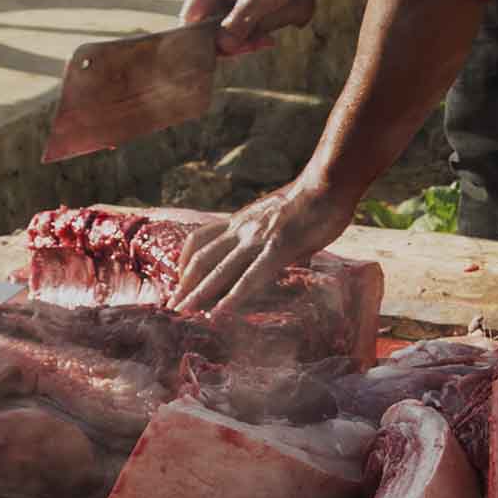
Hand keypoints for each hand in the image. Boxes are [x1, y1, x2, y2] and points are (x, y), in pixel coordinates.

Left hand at [174, 171, 358, 313]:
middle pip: (202, 258)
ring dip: (198, 293)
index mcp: (241, 221)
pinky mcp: (277, 249)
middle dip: (184, 284)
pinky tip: (220, 312)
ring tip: (183, 312)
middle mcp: (242, 229)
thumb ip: (266, 234)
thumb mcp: (275, 215)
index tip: (179, 281)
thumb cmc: (310, 200)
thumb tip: (272, 255)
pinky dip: (232, 297)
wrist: (326, 184)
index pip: (201, 240)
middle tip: (171, 305)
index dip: (185, 261)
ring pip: (218, 269)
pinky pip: (249, 277)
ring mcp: (257, 239)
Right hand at [183, 0, 323, 54]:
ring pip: (221, 28)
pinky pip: (233, 22)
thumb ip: (240, 22)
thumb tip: (225, 47)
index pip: (189, 22)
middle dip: (228, 43)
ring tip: (266, 41)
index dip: (203, 42)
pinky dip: (247, 33)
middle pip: (205, 28)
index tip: (228, 52)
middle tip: (255, 46)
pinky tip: (266, 37)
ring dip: (241, 40)